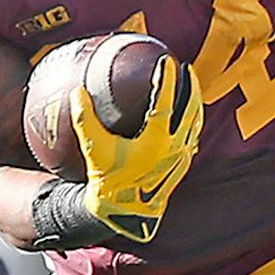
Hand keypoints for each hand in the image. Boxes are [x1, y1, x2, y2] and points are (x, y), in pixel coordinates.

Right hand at [68, 56, 202, 244]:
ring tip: (191, 89)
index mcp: (157, 140)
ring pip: (195, 124)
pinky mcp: (182, 166)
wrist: (124, 212)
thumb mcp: (93, 147)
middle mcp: (175, 148)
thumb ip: (85, 119)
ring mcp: (181, 158)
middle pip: (190, 110)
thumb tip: (78, 92)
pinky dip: (192, 123)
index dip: (166, 79)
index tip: (166, 62)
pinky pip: (192, 137)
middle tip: (187, 69)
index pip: (166, 102)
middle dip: (191, 87)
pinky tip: (186, 119)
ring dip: (195, 104)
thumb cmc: (107, 179)